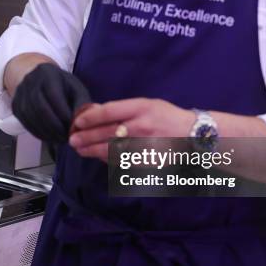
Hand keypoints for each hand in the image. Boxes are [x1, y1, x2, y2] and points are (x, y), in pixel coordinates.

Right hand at [12, 63, 90, 142]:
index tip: (74, 128)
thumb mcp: (76, 88)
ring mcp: (20, 94)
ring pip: (32, 118)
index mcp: (48, 73)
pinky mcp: (15, 106)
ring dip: (47, 133)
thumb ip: (81, 104)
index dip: (64, 115)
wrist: (36, 77)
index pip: (54, 96)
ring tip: (60, 140)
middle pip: (41, 109)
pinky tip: (49, 137)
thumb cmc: (62, 84)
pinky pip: (26, 123)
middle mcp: (30, 81)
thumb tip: (82, 124)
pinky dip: (39, 133)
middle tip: (67, 138)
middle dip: (55, 127)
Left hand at [68, 98, 193, 160]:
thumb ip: (123, 108)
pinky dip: (106, 159)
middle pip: (106, 132)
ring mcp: (144, 145)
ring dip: (92, 150)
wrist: (193, 136)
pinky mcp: (146, 161)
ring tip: (80, 149)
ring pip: (110, 149)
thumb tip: (95, 112)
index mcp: (141, 107)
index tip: (78, 122)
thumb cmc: (167, 116)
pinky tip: (97, 157)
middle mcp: (141, 126)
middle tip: (72, 140)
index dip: (89, 118)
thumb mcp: (147, 104)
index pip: (108, 112)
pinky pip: (121, 161)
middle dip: (86, 137)